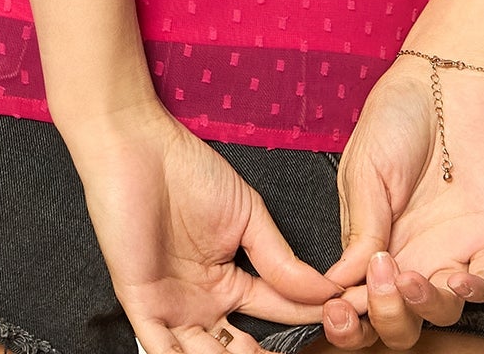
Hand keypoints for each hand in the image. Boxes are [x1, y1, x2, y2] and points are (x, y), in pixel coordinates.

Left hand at [61, 96, 343, 353]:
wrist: (140, 150)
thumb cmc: (188, 171)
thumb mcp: (247, 216)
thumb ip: (280, 259)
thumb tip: (326, 290)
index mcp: (230, 282)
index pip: (277, 311)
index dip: (309, 318)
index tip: (343, 321)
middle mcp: (204, 304)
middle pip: (242, 349)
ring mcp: (174, 309)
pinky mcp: (144, 308)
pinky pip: (162, 352)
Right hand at [318, 60, 483, 346]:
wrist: (445, 80)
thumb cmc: (397, 117)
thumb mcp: (364, 168)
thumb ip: (359, 227)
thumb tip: (341, 282)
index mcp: (374, 245)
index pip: (358, 302)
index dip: (346, 315)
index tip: (336, 305)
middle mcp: (411, 257)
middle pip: (399, 323)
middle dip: (383, 320)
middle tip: (375, 286)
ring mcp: (450, 250)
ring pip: (441, 313)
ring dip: (423, 308)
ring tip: (408, 277)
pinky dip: (474, 291)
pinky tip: (457, 276)